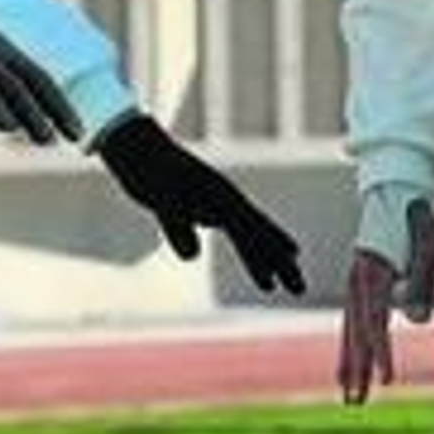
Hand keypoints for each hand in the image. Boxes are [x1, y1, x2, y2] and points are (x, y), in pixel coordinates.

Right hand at [0, 0, 82, 144]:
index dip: (56, 101)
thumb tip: (4, 117)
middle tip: (79, 135)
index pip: (37, 75)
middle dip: (59, 109)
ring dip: (34, 115)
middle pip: (37, 80)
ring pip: (15, 88)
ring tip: (48, 140)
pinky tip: (9, 129)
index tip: (73, 123)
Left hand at [96, 113, 304, 294]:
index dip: (264, 260)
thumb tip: (191, 255)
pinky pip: (233, 230)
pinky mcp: (201, 204)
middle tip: (299, 289)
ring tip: (278, 282)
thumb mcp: (160, 199)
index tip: (278, 285)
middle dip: (279, 261)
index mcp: (219, 198)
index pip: (249, 234)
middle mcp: (223, 199)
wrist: (134, 144)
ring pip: (248, 233)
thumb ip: (176, 225)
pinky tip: (253, 257)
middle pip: (259, 234)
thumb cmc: (147, 168)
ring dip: (264, 257)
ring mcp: (214, 201)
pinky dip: (246, 246)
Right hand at [338, 198, 433, 403]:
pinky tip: (349, 365)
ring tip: (348, 393)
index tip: (387, 381)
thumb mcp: (426, 251)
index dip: (381, 352)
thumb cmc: (415, 223)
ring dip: (349, 362)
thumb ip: (420, 285)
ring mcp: (354, 283)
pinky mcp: (358, 285)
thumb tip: (417, 321)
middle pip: (355, 331)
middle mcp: (357, 281)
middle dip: (356, 367)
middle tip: (355, 401)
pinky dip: (349, 345)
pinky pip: (351, 321)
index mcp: (372, 273)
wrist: (396, 193)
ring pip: (349, 329)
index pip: (376, 322)